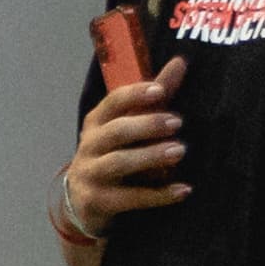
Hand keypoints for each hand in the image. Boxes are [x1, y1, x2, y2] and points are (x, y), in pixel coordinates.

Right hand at [63, 56, 189, 236]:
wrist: (82, 202)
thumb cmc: (112, 154)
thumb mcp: (128, 124)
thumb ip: (154, 97)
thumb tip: (180, 63)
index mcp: (97, 122)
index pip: (113, 102)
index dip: (135, 95)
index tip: (160, 90)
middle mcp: (89, 146)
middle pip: (116, 132)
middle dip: (147, 125)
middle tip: (177, 122)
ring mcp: (90, 174)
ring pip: (119, 163)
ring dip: (150, 156)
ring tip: (179, 151)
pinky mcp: (97, 201)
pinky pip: (129, 198)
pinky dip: (157, 195)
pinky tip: (182, 190)